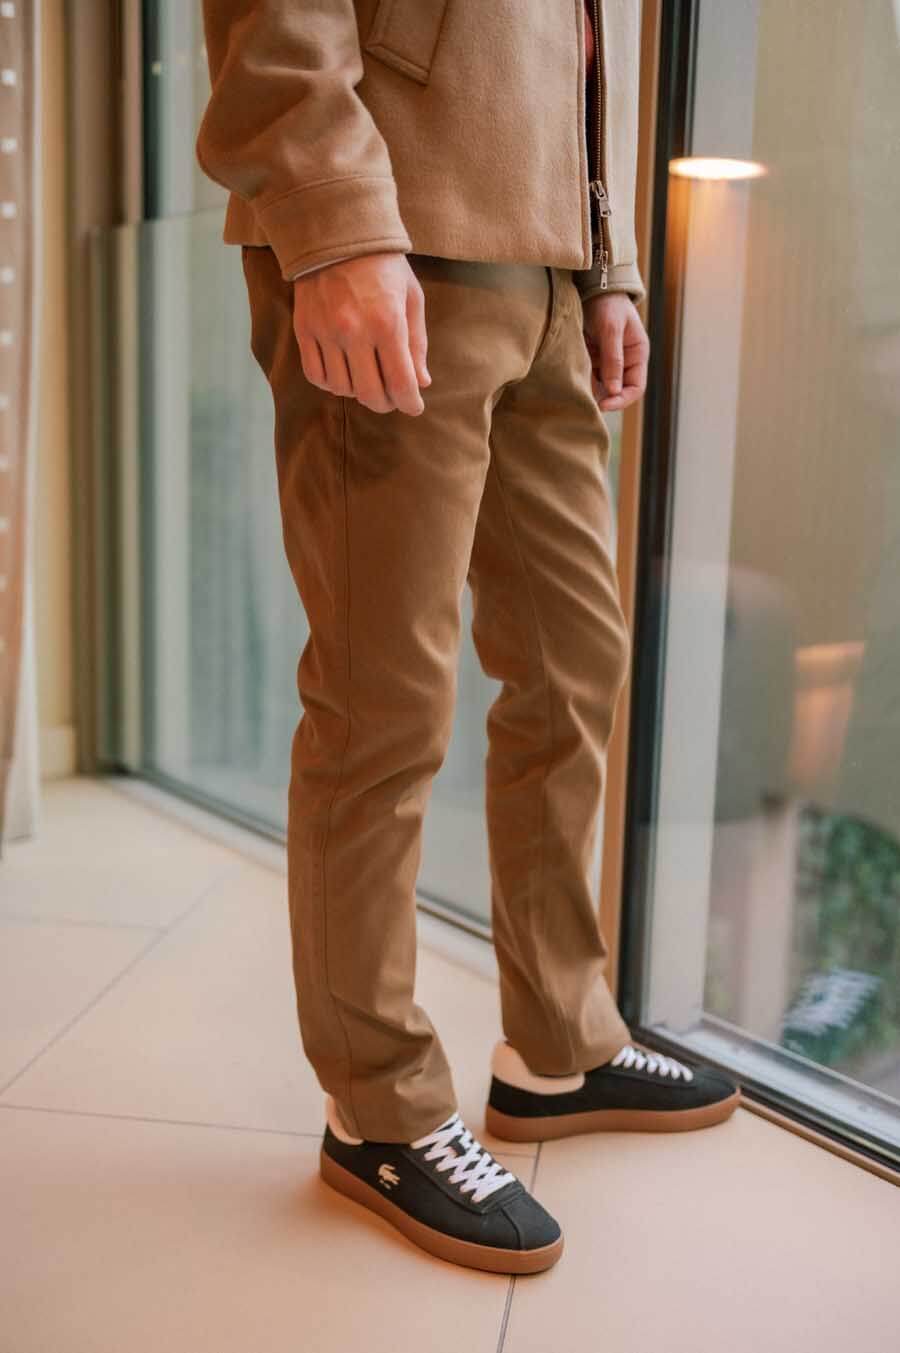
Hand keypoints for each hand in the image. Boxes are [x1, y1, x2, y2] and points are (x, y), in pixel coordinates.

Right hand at [292, 252, 430, 415]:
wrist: (337, 232)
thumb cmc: (383, 265)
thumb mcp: (411, 298)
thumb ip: (416, 343)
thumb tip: (421, 382)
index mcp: (388, 324)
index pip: (401, 383)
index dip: (410, 403)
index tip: (414, 406)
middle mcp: (355, 332)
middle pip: (370, 394)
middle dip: (386, 404)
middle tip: (392, 398)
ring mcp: (326, 333)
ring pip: (342, 389)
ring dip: (358, 393)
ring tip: (367, 380)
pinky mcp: (304, 330)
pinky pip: (316, 375)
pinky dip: (331, 384)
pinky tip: (342, 374)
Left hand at [581, 292, 648, 410]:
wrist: (592, 286)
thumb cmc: (607, 303)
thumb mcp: (611, 329)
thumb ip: (613, 360)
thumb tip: (613, 391)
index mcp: (637, 355)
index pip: (636, 388)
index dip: (622, 400)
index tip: (603, 405)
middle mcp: (625, 361)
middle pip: (617, 390)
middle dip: (604, 398)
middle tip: (585, 403)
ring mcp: (608, 361)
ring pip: (601, 385)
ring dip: (590, 390)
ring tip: (576, 392)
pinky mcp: (592, 358)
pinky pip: (588, 376)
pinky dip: (581, 380)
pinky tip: (571, 381)